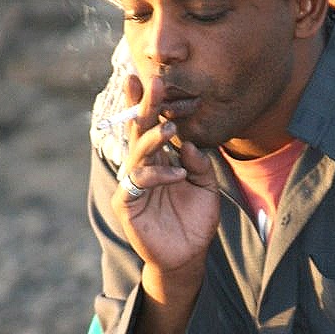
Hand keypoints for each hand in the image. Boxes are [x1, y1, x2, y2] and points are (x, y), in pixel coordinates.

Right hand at [112, 76, 219, 278]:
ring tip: (171, 128)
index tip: (150, 77)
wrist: (188, 256)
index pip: (151, 126)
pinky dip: (158, 175)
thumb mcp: (206, 186)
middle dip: (144, 106)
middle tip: (153, 83)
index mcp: (158, 158)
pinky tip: (178, 175)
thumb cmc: (194, 219)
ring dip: (153, 138)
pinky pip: (139, 182)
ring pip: (137, 153)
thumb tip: (189, 143)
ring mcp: (133, 185)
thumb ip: (199, 163)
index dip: (148, 103)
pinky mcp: (128, 204)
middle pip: (139, 131)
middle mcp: (142, 167)